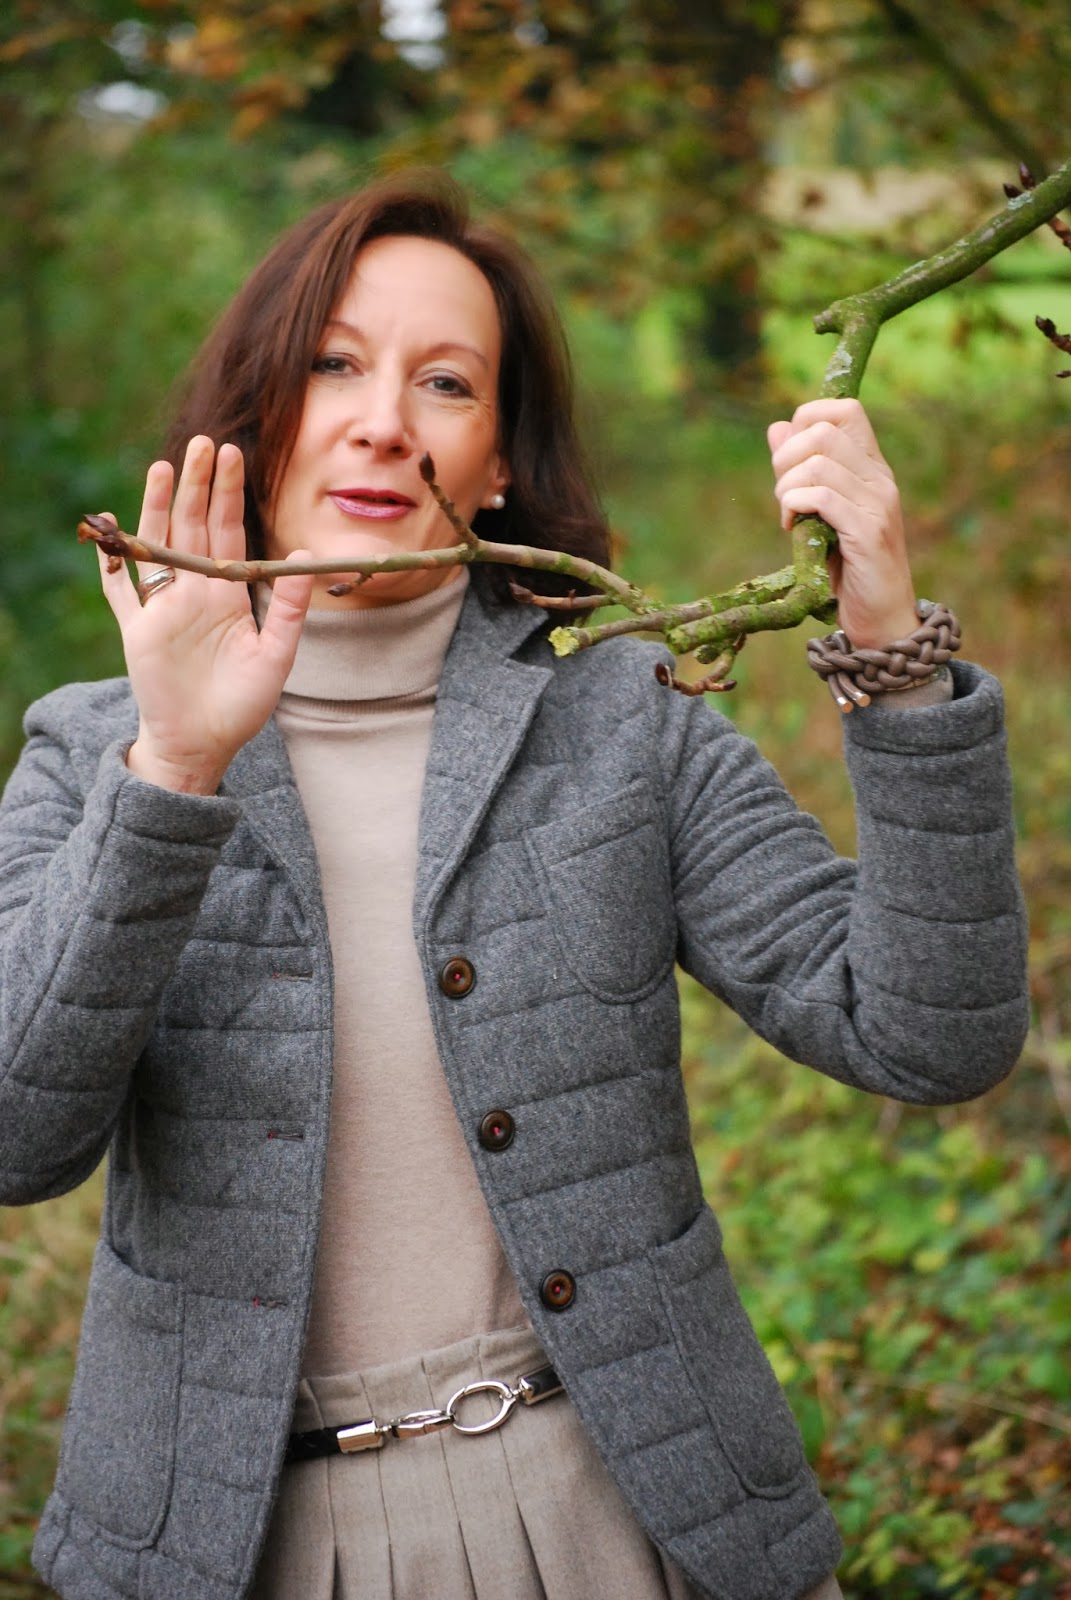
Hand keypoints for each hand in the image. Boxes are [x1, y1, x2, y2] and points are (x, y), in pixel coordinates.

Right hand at [98, 436, 313, 793]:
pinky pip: (120, 591)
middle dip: (198, 485)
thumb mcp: (276, 654)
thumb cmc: (243, 704)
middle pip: (193, 527)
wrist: (203, 744)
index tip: (233, 455)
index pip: (227, 532)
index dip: (229, 495)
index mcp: (227, 594)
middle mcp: (193, 593)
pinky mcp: (137, 630)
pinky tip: (109, 531)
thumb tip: (303, 556)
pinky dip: (114, 563)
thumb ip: (288, 606)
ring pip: (157, 546)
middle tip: (204, 443)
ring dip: (159, 507)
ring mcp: (162, 608)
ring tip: (164, 467)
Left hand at [767, 398, 916, 648]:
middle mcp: (880, 478)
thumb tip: (777, 428)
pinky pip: (823, 497)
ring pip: (819, 463)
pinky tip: (792, 528)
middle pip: (824, 430)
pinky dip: (796, 505)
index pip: (845, 410)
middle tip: (783, 494)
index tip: (790, 460)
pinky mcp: (869, 532)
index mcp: (872, 468)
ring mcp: (877, 503)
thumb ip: (801, 470)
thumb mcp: (820, 513)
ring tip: (787, 514)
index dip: (806, 421)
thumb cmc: (848, 568)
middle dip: (786, 458)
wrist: (882, 619)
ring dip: (787, 486)